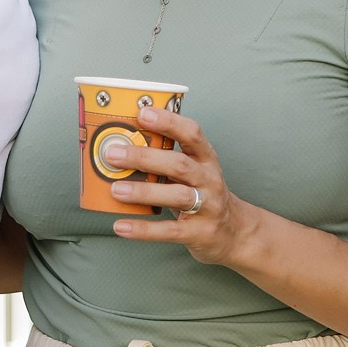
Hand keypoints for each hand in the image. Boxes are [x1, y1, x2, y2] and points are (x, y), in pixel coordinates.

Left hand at [101, 104, 261, 268]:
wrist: (234, 231)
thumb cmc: (203, 194)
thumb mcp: (193, 171)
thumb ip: (166, 158)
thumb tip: (122, 147)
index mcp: (206, 158)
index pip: (191, 133)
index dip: (168, 122)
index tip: (143, 113)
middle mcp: (209, 179)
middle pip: (179, 164)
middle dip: (145, 157)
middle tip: (114, 154)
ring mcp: (207, 207)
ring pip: (177, 195)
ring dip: (144, 191)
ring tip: (116, 189)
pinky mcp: (198, 232)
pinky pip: (169, 230)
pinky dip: (144, 229)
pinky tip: (121, 226)